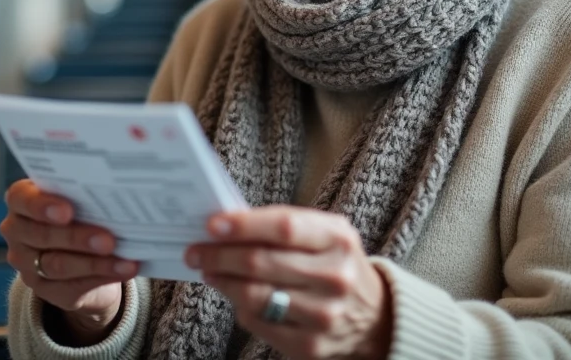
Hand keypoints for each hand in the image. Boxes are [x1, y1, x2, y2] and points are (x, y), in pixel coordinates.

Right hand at [1, 180, 138, 344]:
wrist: (78, 252)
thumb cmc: (78, 212)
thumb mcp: (77, 200)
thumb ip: (84, 198)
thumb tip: (114, 199)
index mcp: (20, 200)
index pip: (22, 200)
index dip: (43, 206)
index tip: (68, 211)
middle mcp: (16, 231)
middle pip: (43, 236)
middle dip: (78, 238)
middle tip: (108, 240)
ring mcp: (26, 264)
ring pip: (58, 265)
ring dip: (95, 263)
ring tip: (125, 260)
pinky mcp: (44, 289)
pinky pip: (71, 286)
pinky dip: (102, 277)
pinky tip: (124, 269)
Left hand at [185, 206, 391, 359]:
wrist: (374, 315)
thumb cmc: (335, 263)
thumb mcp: (324, 234)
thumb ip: (283, 225)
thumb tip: (227, 224)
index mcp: (338, 239)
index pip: (284, 227)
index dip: (244, 225)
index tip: (213, 225)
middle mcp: (335, 277)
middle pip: (261, 263)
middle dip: (219, 255)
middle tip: (196, 250)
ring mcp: (324, 315)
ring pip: (255, 296)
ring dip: (223, 281)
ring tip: (210, 271)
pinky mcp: (311, 346)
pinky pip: (259, 324)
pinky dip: (240, 307)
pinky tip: (233, 295)